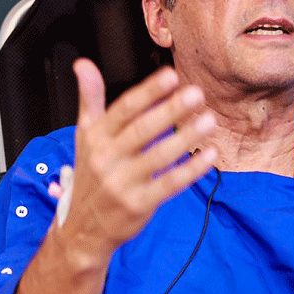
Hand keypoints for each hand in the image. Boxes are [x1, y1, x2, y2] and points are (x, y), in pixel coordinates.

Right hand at [55, 58, 217, 265]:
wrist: (83, 229)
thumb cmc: (91, 174)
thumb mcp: (85, 135)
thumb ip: (90, 99)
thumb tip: (83, 63)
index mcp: (95, 137)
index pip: (123, 109)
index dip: (148, 92)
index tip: (171, 75)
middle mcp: (105, 159)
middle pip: (142, 130)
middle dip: (170, 110)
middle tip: (197, 93)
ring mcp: (122, 183)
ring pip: (159, 156)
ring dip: (186, 137)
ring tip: (209, 120)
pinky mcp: (138, 205)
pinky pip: (169, 184)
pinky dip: (191, 170)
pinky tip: (210, 155)